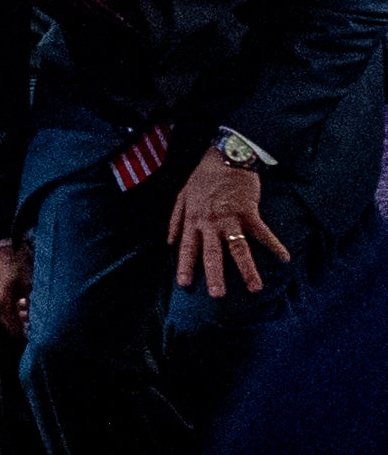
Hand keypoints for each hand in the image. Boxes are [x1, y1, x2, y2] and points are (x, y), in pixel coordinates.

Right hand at [0, 238, 30, 339]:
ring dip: (16, 313)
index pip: (13, 328)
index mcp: (0, 303)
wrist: (0, 241)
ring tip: (29, 304)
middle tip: (35, 317)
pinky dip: (11, 305)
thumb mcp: (28, 283)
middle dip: (21, 323)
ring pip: (5, 312)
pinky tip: (21, 297)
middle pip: (8, 322)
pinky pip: (1, 303)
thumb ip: (30, 303)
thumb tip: (33, 317)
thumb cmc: (15, 261)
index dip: (25, 333)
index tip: (36, 333)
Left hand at [170, 156, 289, 298]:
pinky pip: (263, 232)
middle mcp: (210, 222)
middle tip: (218, 296)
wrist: (225, 158)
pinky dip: (274, 245)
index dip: (185, 265)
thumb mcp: (182, 196)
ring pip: (238, 247)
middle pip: (212, 253)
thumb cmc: (203, 179)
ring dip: (247, 268)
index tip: (184, 284)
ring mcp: (230, 217)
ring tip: (255, 288)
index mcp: (193, 220)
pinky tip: (285, 258)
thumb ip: (176, 221)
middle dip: (214, 275)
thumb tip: (170, 243)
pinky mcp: (249, 211)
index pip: (187, 247)